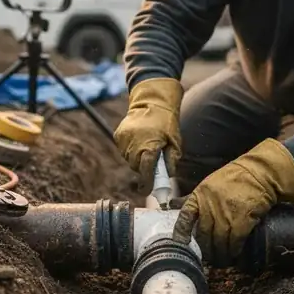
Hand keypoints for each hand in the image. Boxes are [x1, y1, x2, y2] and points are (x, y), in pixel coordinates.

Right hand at [114, 78, 183, 193]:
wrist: (151, 101)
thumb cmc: (167, 122)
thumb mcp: (176, 141)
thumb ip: (172, 160)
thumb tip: (168, 176)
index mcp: (150, 146)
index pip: (146, 171)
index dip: (147, 183)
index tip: (147, 191)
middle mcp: (134, 144)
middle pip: (136, 167)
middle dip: (144, 168)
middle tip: (152, 161)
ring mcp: (124, 140)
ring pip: (129, 159)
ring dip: (137, 158)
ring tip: (146, 146)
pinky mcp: (118, 135)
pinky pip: (124, 150)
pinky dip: (130, 150)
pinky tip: (138, 140)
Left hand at [171, 139, 293, 266]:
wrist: (259, 173)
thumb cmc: (234, 178)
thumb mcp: (209, 184)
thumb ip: (194, 198)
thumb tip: (172, 204)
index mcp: (200, 195)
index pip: (186, 216)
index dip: (181, 232)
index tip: (181, 243)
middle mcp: (211, 205)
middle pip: (204, 234)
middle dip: (206, 250)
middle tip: (209, 258)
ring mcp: (226, 212)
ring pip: (219, 240)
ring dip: (221, 253)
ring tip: (222, 260)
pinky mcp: (243, 218)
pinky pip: (235, 240)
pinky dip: (234, 249)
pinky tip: (234, 253)